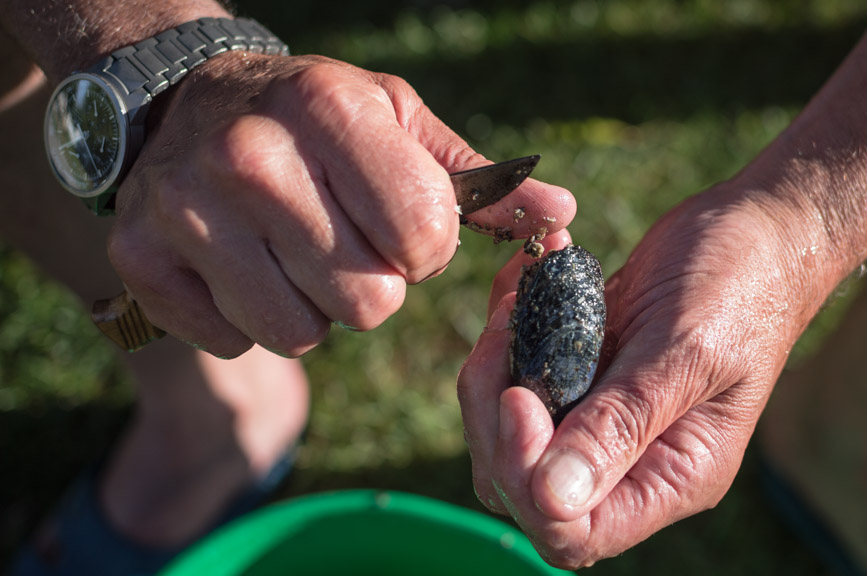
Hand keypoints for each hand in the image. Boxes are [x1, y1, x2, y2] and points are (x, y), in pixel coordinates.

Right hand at [107, 53, 574, 357]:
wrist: (188, 105)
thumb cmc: (313, 120)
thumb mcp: (397, 124)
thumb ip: (480, 181)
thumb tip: (561, 215)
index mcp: (328, 109)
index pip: (423, 236)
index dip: (424, 247)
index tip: (398, 224)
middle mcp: (251, 156)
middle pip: (368, 302)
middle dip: (370, 284)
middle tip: (338, 239)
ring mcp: (186, 210)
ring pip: (300, 332)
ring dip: (310, 305)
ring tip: (288, 250)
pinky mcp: (143, 260)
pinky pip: (237, 340)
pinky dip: (249, 316)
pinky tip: (238, 262)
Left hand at [458, 185, 826, 567]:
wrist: (748, 231)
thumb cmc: (740, 286)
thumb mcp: (687, 352)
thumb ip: (622, 424)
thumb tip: (554, 498)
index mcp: (669, 476)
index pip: (575, 531)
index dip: (527, 477)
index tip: (519, 398)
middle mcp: (627, 459)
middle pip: (521, 485)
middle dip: (491, 418)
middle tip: (501, 336)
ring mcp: (594, 416)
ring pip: (504, 432)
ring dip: (491, 368)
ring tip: (513, 302)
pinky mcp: (573, 373)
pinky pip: (512, 375)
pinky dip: (503, 332)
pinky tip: (524, 282)